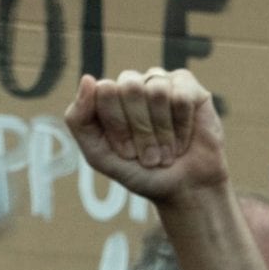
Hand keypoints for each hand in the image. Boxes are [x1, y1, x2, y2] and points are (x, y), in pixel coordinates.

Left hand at [66, 69, 229, 203]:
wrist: (184, 190)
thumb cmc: (141, 173)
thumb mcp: (99, 155)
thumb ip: (79, 120)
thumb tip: (88, 79)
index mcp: (107, 97)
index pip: (104, 91)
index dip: (118, 126)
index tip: (127, 152)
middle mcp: (133, 84)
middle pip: (130, 87)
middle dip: (141, 129)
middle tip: (149, 155)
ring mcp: (160, 82)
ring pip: (157, 91)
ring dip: (163, 130)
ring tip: (167, 150)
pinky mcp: (188, 86)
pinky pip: (181, 96)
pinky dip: (182, 126)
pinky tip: (184, 139)